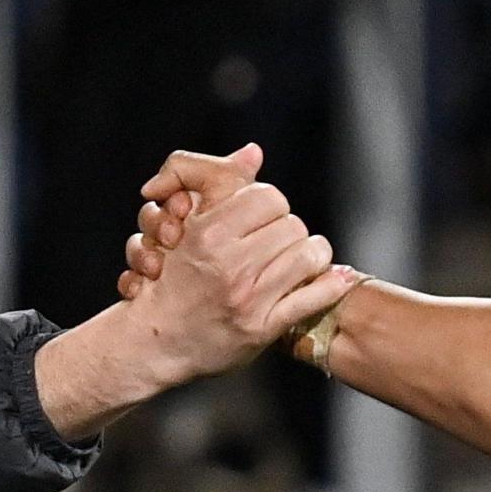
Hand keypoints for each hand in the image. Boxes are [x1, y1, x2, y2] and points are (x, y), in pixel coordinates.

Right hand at [117, 145, 352, 376]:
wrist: (156, 339)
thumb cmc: (168, 280)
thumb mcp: (182, 225)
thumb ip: (214, 182)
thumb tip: (254, 152)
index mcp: (208, 234)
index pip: (266, 196)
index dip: (266, 203)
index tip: (257, 219)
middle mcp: (229, 265)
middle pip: (292, 224)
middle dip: (286, 229)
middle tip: (274, 242)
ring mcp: (248, 299)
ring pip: (310, 254)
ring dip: (309, 255)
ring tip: (296, 260)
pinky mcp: (263, 328)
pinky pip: (314, 298)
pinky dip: (331, 286)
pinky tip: (334, 279)